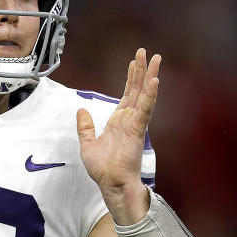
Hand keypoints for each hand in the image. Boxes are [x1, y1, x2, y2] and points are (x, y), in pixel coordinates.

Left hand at [76, 48, 159, 224]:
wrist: (111, 183)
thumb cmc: (103, 169)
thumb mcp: (87, 144)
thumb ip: (85, 126)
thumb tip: (81, 110)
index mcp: (119, 120)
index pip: (127, 94)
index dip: (131, 77)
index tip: (134, 62)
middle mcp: (129, 119)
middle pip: (137, 89)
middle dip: (142, 70)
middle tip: (146, 52)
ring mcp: (135, 123)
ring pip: (144, 94)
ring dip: (150, 76)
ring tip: (155, 59)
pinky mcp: (138, 129)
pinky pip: (146, 109)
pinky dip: (151, 95)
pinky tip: (155, 81)